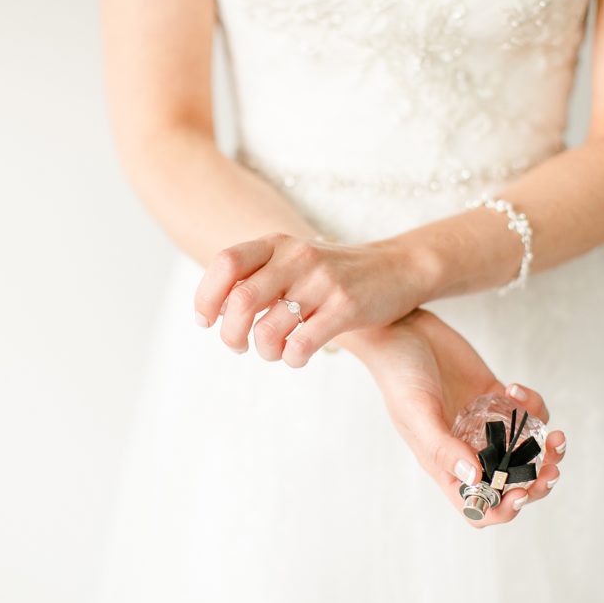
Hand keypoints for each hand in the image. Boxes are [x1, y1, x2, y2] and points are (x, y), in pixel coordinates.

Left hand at [193, 233, 433, 365]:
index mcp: (277, 243)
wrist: (397, 268)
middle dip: (230, 334)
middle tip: (238, 346)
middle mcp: (296, 257)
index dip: (205, 297)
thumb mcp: (293, 261)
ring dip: (264, 351)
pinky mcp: (346, 307)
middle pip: (240, 300)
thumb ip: (256, 276)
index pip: (225, 264)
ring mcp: (322, 281)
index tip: (206, 321)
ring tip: (274, 352)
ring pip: (268, 329)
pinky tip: (297, 356)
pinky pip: (301, 344)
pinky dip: (291, 358)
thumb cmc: (334, 274)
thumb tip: (213, 310)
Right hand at [339, 308, 566, 527]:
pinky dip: (532, 405)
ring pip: (525, 451)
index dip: (502, 508)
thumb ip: (443, 448)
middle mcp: (466, 448)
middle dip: (536, 482)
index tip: (520, 492)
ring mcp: (483, 423)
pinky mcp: (494, 397)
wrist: (401, 329)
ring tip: (555, 435)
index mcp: (444, 464)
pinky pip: (526, 413)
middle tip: (550, 468)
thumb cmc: (398, 374)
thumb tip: (476, 479)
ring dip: (545, 449)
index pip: (477, 505)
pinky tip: (515, 390)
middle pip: (509, 483)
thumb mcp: (416, 412)